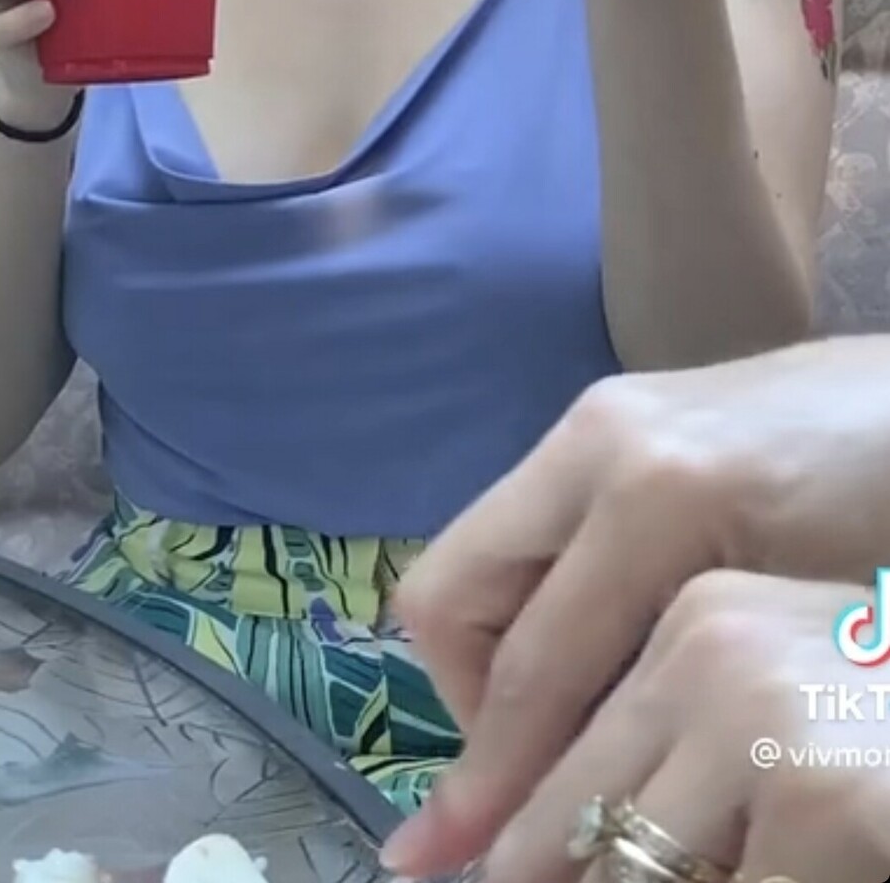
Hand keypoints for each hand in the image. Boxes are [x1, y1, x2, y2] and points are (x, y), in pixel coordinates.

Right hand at [385, 337, 889, 873]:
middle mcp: (598, 442)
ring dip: (505, 654)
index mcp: (655, 496)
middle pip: (453, 596)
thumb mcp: (795, 637)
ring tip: (575, 732)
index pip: (532, 668)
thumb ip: (673, 701)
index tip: (457, 862)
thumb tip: (575, 798)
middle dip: (474, 707)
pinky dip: (543, 602)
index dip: (493, 783)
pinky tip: (611, 658)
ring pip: (481, 557)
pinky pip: (532, 526)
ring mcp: (599, 416)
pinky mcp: (615, 411)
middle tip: (528, 789)